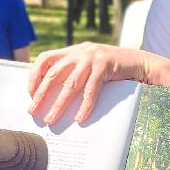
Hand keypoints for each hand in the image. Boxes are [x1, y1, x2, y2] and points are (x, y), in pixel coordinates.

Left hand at [28, 43, 150, 124]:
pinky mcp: (105, 66)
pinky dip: (84, 105)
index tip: (30, 93)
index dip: (35, 75)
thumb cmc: (113, 69)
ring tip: (51, 119)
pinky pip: (91, 89)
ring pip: (70, 84)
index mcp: (73, 50)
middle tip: (33, 111)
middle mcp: (80, 51)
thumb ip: (74, 72)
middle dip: (41, 94)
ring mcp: (92, 57)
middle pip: (53, 74)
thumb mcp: (90, 65)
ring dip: (59, 104)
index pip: (46, 58)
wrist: (139, 62)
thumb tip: (53, 95)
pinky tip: (79, 118)